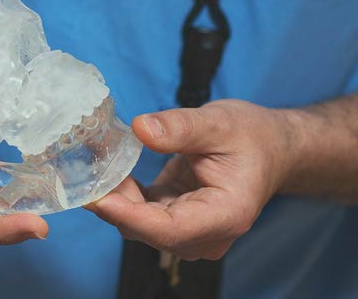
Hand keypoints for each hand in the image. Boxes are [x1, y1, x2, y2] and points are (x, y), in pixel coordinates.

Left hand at [86, 99, 292, 259]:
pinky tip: (112, 171)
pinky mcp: (178, 221)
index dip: (131, 217)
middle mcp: (210, 234)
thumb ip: (179, 127)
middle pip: (151, 231)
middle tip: (88, 170)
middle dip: (116, 204)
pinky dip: (126, 196)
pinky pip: (144, 215)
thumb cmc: (252, 135)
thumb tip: (139, 128)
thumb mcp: (218, 122)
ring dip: (118, 199)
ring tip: (99, 164)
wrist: (269, 147)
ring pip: (142, 226)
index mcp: (227, 215)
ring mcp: (193, 232)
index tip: (99, 199)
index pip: (170, 229)